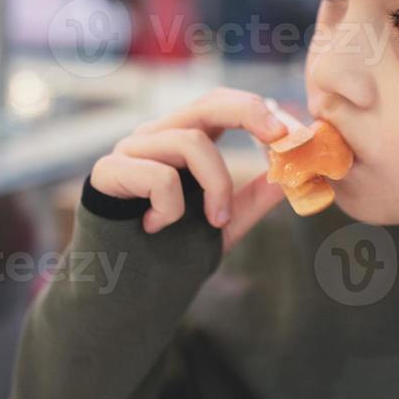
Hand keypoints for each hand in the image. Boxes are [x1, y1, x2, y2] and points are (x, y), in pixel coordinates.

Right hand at [90, 87, 291, 252]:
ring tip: (215, 222)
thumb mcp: (222, 225)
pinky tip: (156, 228)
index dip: (257, 110)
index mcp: (182, 142)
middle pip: (207, 103)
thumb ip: (251, 200)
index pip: (220, 104)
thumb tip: (289, 176)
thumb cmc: (168, 254)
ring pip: (190, 143)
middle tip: (278, 139)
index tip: (291, 134)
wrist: (121, 296)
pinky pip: (159, 176)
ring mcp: (129, 152)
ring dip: (217, 186)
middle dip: (249, 113)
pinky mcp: (107, 173)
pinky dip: (171, 207)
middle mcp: (156, 137)